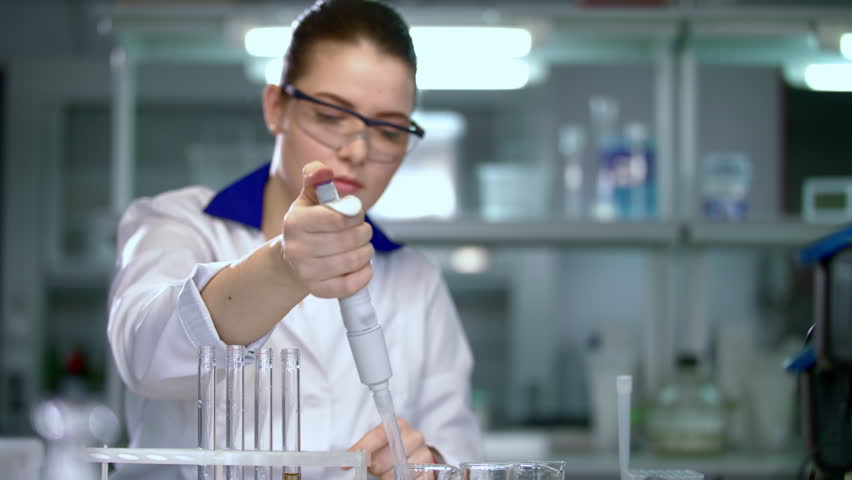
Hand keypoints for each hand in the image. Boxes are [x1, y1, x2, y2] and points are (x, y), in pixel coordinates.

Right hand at [281, 161, 373, 298]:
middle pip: (348, 240)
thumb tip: (323, 170)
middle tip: (363, 231)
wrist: (290, 259)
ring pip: (352, 261)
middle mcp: (296, 248)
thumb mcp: (308, 198)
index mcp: (295, 222)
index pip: (336, 218)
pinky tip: (363, 266)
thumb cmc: (308, 224)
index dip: (355, 214)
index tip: (356, 214)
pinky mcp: (317, 290)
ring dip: (367, 252)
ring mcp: (305, 272)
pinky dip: (364, 274)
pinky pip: (350, 286)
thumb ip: (316, 178)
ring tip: (363, 246)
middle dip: (364, 233)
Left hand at [348, 418, 433, 479]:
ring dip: (386, 476)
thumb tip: (345, 462)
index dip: (361, 449)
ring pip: (395, 473)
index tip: (346, 463)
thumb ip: (364, 449)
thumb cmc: (391, 448)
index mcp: (398, 425)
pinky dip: (398, 479)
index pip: (377, 436)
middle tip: (374, 467)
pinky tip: (397, 476)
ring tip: (388, 471)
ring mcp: (423, 454)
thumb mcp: (378, 444)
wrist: (415, 454)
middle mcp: (414, 437)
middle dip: (374, 467)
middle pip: (383, 459)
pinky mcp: (429, 470)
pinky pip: (407, 479)